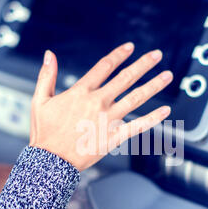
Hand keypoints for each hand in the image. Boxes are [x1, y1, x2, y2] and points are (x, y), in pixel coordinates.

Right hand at [29, 42, 172, 170]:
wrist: (50, 161)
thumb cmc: (44, 132)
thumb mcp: (40, 100)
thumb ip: (47, 76)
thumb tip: (50, 54)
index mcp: (81, 92)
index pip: (105, 66)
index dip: (119, 55)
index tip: (131, 47)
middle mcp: (97, 102)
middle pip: (125, 78)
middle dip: (143, 64)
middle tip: (158, 55)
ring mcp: (107, 120)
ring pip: (135, 98)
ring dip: (153, 85)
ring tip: (167, 76)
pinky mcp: (113, 137)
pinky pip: (137, 126)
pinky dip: (152, 118)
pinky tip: (165, 110)